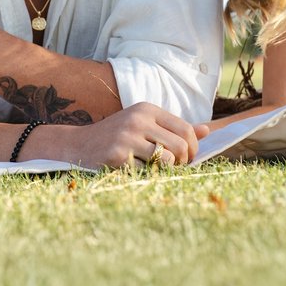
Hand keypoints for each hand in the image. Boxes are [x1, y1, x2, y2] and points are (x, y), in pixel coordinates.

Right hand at [62, 102, 208, 168]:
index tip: (187, 159)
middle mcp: (138, 119)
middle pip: (180, 146)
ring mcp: (127, 137)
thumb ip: (173, 128)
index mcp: (147, 109)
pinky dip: (145, 176)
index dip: (193, 148)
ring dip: (165, 171)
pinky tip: (134, 171)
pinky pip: (147, 172)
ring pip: (167, 160)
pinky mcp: (118, 155)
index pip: (186, 129)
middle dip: (183, 163)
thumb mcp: (144, 124)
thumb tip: (207, 130)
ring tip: (155, 169)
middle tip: (175, 169)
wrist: (78, 144)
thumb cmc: (116, 136)